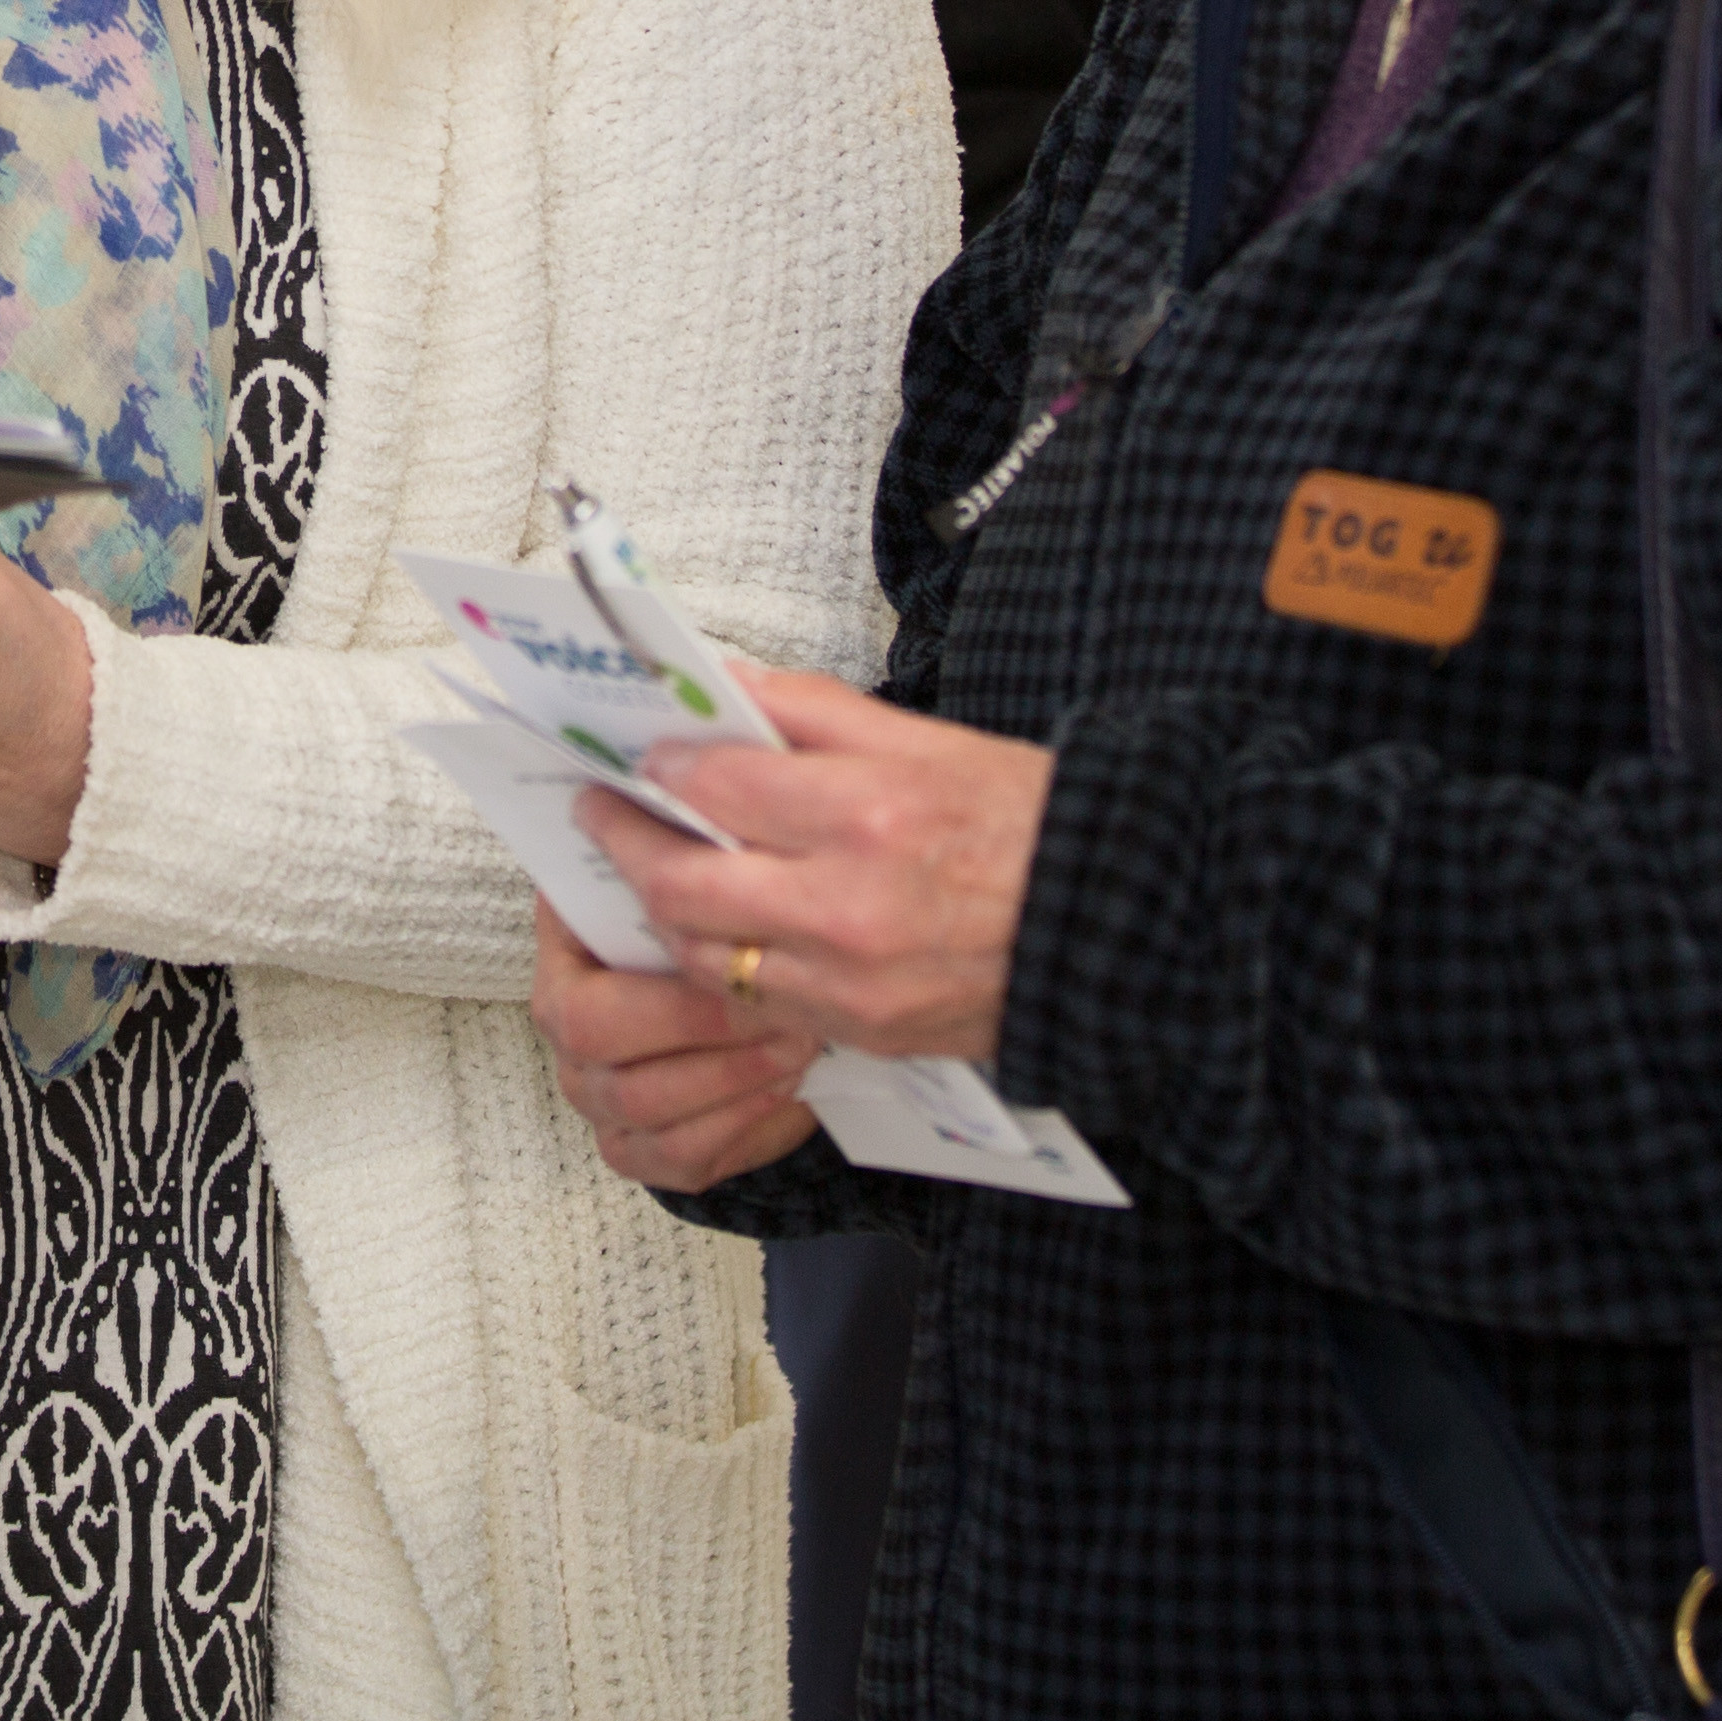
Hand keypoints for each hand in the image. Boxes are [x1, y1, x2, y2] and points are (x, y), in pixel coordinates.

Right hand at [533, 898, 819, 1192]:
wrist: (735, 1028)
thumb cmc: (714, 950)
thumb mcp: (700, 902)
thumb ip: (694, 875)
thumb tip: (712, 840)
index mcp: (566, 952)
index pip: (578, 954)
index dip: (656, 963)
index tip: (738, 947)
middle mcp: (562, 1025)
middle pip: (597, 1034)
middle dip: (698, 1023)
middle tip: (775, 1007)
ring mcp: (593, 1094)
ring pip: (641, 1099)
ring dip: (730, 1072)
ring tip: (794, 1043)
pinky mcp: (632, 1152)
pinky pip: (675, 1154)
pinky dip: (737, 1121)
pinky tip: (782, 1087)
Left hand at [589, 663, 1054, 1072]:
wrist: (1115, 931)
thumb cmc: (1027, 824)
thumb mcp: (928, 740)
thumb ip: (810, 712)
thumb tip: (723, 689)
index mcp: (866, 813)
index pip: (718, 786)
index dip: (664, 770)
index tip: (642, 758)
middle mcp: (846, 904)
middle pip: (683, 883)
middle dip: (629, 845)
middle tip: (605, 813)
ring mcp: (848, 981)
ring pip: (703, 955)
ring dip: (665, 912)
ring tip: (654, 871)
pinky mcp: (859, 1031)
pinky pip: (755, 1002)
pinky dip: (724, 965)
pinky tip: (720, 929)